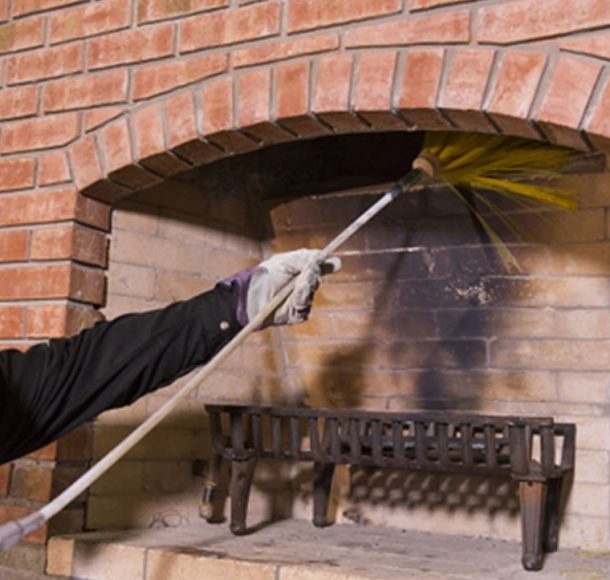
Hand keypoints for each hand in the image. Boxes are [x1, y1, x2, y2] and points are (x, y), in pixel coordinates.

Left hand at [223, 249, 340, 327]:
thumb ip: (304, 258)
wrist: (250, 298)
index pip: (318, 266)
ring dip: (304, 290)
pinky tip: (292, 301)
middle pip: (317, 279)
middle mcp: (300, 284)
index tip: (336, 263)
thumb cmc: (264, 277)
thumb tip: (324, 256)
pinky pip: (304, 308)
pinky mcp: (295, 314)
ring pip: (311, 294)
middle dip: (312, 276)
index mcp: (298, 269)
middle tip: (304, 275)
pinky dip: (300, 303)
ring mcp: (298, 299)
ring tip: (294, 289)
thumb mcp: (284, 262)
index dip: (327, 264)